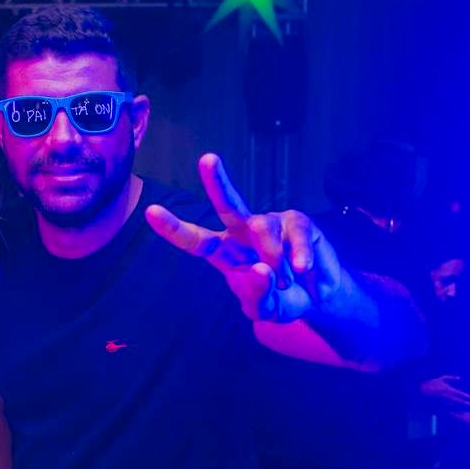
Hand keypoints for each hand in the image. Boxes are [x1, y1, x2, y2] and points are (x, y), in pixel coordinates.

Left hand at [145, 154, 346, 322]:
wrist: (319, 298)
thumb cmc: (282, 300)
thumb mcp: (267, 309)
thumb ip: (259, 295)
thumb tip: (261, 269)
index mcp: (225, 253)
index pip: (195, 240)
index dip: (173, 228)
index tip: (150, 211)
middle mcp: (243, 232)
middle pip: (227, 205)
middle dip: (217, 182)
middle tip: (208, 159)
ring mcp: (271, 223)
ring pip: (262, 228)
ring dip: (275, 260)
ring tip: (287, 282)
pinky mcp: (297, 221)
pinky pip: (294, 233)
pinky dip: (299, 255)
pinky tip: (303, 270)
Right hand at [421, 375, 469, 409]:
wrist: (421, 389)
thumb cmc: (432, 382)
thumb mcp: (442, 378)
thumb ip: (451, 378)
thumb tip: (460, 378)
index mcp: (449, 389)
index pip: (462, 394)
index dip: (469, 397)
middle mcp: (448, 396)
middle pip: (461, 401)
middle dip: (469, 404)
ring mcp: (444, 401)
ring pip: (455, 406)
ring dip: (463, 409)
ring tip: (469, 411)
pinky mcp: (439, 405)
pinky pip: (448, 409)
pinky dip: (454, 411)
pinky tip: (459, 413)